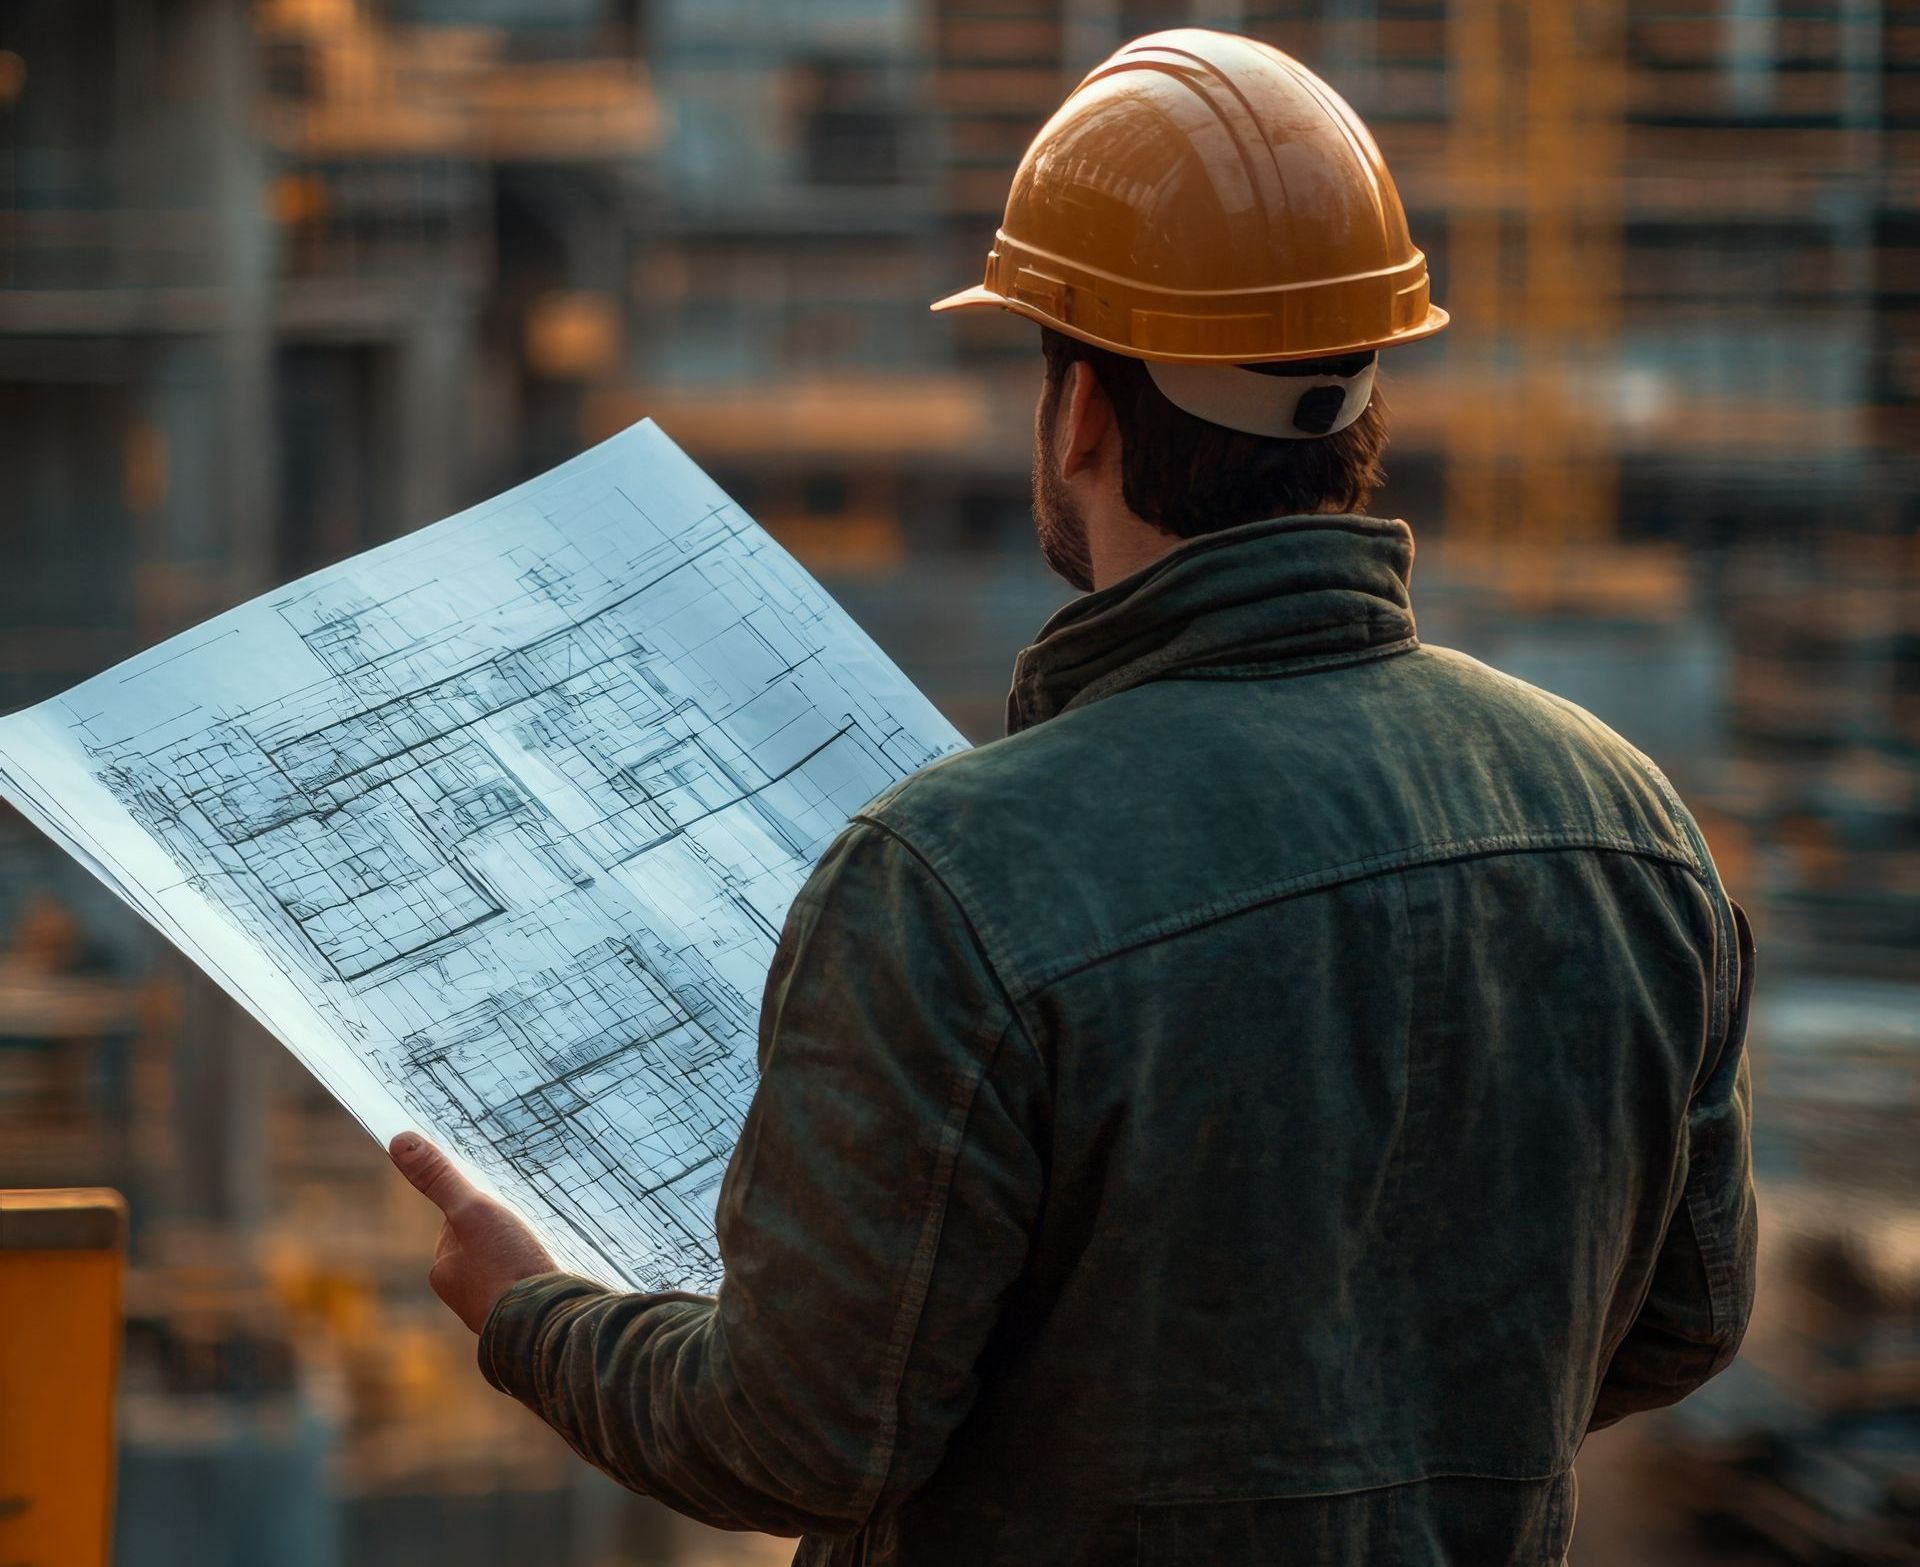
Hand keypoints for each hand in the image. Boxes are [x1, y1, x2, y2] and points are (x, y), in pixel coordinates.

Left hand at [389, 1133, 558, 1333]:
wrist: (545, 1325)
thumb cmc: (505, 1267)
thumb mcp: (472, 1211)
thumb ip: (440, 1178)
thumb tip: (399, 1141)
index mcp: (444, 1270)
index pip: (456, 1225)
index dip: (479, 1208)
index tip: (502, 1201)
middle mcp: (463, 1294)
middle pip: (481, 1245)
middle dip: (501, 1233)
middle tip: (527, 1222)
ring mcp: (494, 1309)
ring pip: (504, 1267)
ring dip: (521, 1255)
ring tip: (543, 1246)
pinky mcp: (522, 1319)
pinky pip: (525, 1287)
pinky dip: (535, 1276)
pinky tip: (552, 1270)